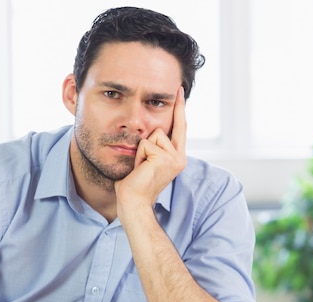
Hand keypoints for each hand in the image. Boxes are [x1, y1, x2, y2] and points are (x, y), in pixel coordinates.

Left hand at [115, 86, 186, 215]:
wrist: (132, 202)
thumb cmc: (133, 185)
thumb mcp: (146, 161)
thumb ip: (153, 146)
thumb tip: (149, 129)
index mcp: (177, 157)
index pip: (179, 127)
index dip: (179, 108)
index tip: (179, 88)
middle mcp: (179, 157)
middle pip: (162, 128)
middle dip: (146, 143)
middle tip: (142, 166)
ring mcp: (174, 158)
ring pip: (153, 134)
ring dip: (141, 150)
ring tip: (140, 167)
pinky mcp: (164, 158)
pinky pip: (145, 143)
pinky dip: (138, 155)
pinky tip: (140, 169)